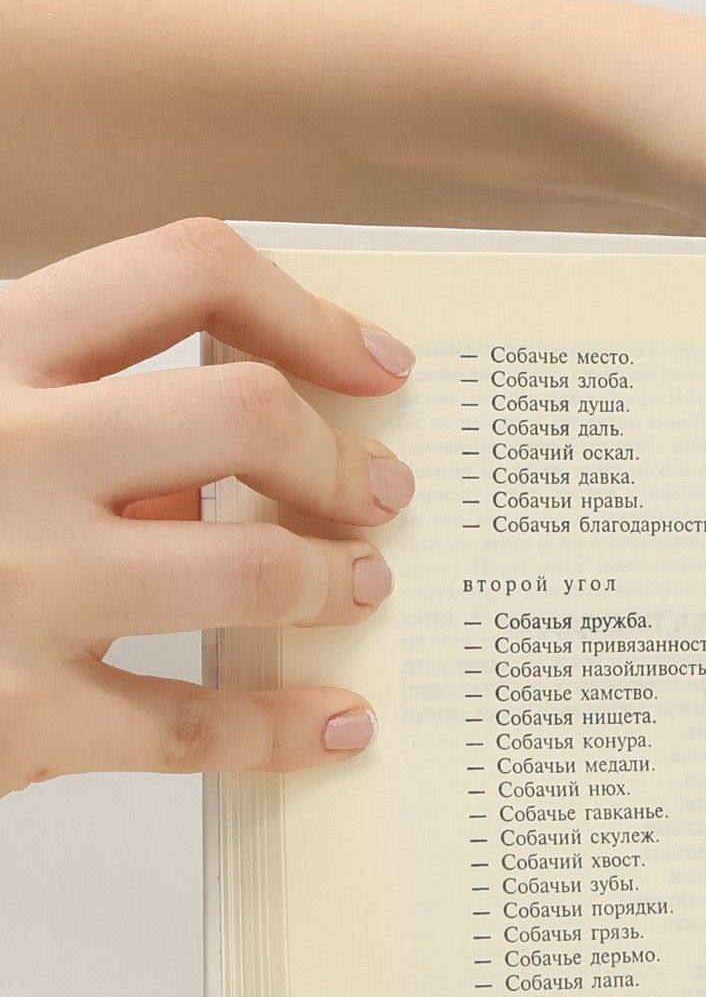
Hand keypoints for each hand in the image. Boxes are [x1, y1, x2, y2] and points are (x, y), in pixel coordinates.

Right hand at [0, 218, 414, 797]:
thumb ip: (76, 415)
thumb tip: (235, 452)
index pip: (188, 270)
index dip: (312, 316)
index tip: (379, 365)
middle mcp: (6, 449)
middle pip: (247, 413)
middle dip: (340, 460)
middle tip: (378, 495)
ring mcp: (16, 582)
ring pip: (250, 566)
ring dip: (331, 581)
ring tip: (357, 591)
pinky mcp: (18, 710)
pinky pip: (196, 722)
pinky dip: (287, 726)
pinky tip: (337, 720)